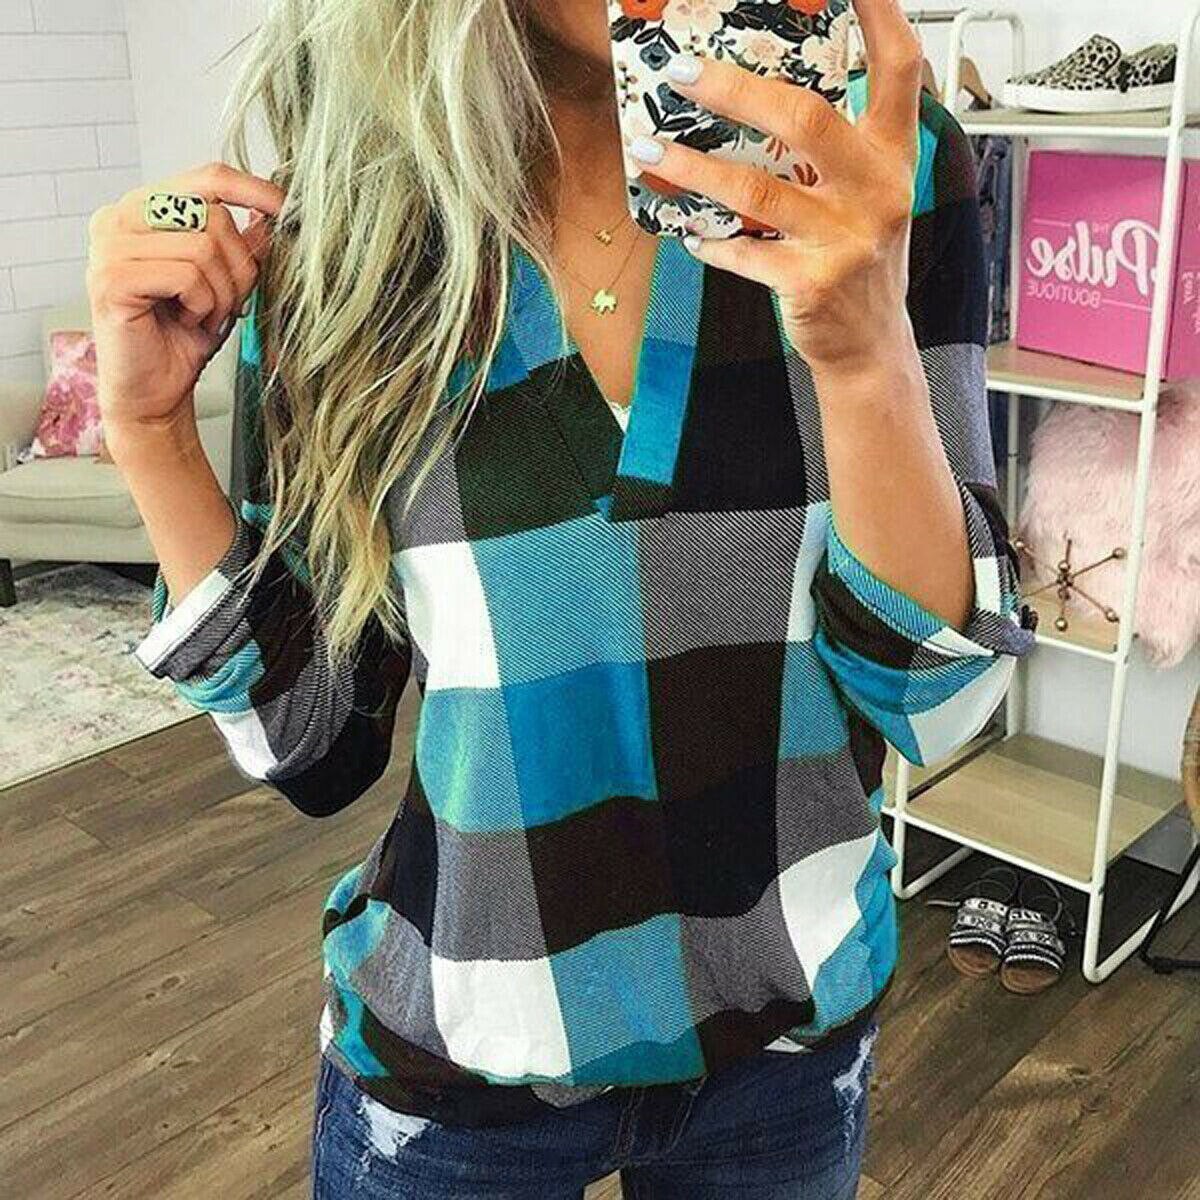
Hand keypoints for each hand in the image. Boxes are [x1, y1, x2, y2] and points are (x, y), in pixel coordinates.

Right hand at [86, 162, 284, 443]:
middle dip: (239, 266)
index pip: (207, 177)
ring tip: (206, 315)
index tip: (287, 210)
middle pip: (213, 214)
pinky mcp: (111, 279)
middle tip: (229, 302)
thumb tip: (274, 213)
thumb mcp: (226, 283)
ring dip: (222, 292)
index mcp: (144, 210)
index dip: (254, 190)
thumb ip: (243, 245)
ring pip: (203, 246)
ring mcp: (108, 246)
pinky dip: (203, 304)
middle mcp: (119, 218)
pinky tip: (190, 321)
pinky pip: (186, 275)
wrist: (157, 391)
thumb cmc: (185, 336)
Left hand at [627, 0, 922, 376]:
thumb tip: (760, 95)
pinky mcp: (812, 283)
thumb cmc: (859, 259)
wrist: (871, 345)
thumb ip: (833, 149)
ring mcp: (846, 240)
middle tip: (681, 72)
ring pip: (757, 190)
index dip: (879, 11)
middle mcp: (878, 191)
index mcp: (893, 155)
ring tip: (650, 148)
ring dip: (694, 167)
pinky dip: (709, 240)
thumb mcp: (865, 194)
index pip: (899, 66)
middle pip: (805, 119)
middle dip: (735, 90)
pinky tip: (685, 229)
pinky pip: (743, 253)